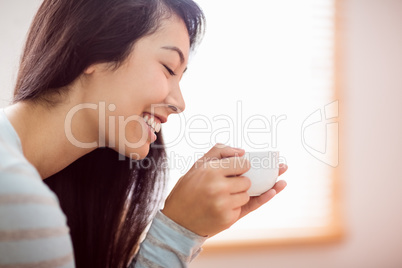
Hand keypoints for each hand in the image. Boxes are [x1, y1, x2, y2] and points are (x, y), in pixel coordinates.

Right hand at [162, 144, 287, 236]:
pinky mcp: (228, 220)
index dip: (244, 166)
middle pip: (248, 180)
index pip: (243, 163)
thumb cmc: (188, 190)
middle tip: (226, 185)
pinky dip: (236, 207)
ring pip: (247, 195)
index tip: (241, 168)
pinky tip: (224, 207)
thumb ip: (219, 151)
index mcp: (211, 170)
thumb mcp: (197, 165)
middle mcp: (218, 187)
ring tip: (220, 198)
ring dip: (240, 195)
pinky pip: (244, 208)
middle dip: (241, 182)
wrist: (177, 222)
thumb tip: (243, 152)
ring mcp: (224, 205)